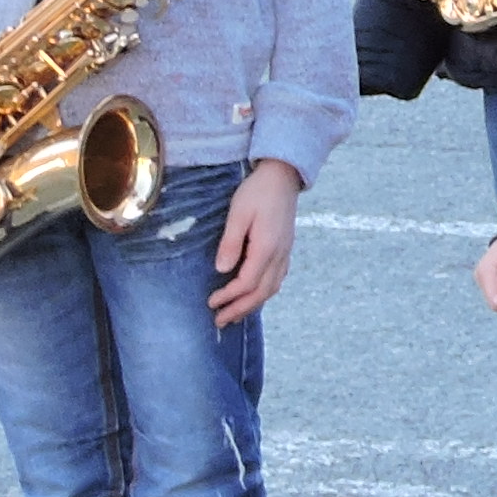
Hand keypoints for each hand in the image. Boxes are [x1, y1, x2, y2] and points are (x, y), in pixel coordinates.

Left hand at [206, 162, 297, 324]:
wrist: (283, 176)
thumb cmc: (257, 192)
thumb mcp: (238, 213)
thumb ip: (231, 243)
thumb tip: (222, 270)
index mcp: (267, 247)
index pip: (247, 282)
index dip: (229, 296)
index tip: (210, 303)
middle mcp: (280, 254)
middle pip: (262, 292)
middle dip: (240, 309)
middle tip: (219, 321)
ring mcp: (285, 252)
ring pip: (272, 288)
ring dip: (253, 305)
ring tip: (234, 315)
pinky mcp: (285, 249)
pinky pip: (277, 279)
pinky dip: (264, 293)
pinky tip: (253, 295)